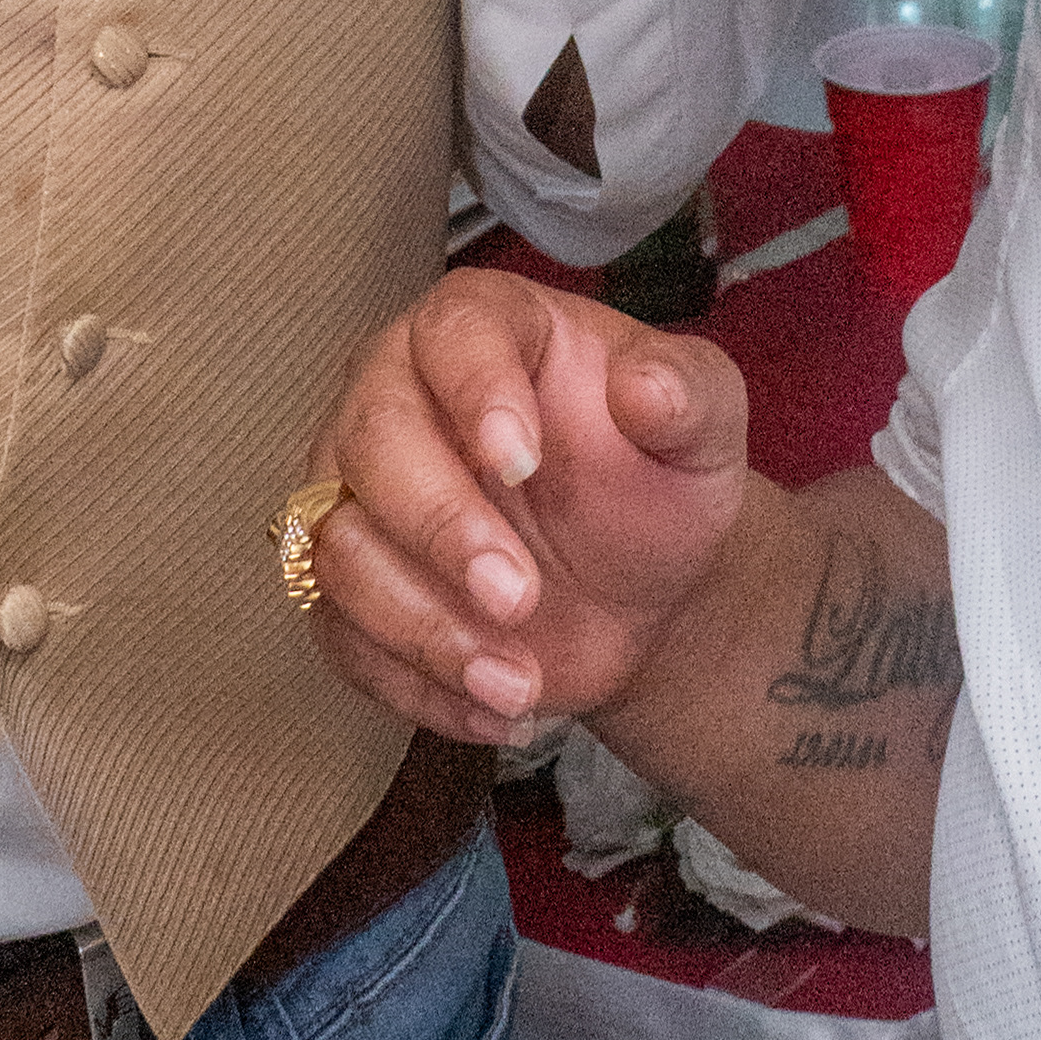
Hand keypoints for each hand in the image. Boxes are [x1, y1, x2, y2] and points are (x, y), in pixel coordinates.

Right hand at [303, 269, 750, 738]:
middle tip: (520, 598)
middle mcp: (396, 394)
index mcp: (483, 329)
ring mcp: (358, 494)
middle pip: (370, 438)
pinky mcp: (346, 588)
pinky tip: (496, 710)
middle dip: (439, 527)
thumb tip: (647, 386)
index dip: (476, 394)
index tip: (524, 463)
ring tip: (521, 680)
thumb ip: (689, 395)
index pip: (452, 334)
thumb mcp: (703, 432)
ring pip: (337, 547)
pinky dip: (415, 686)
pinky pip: (341, 636)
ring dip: (423, 626)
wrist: (637, 590)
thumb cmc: (655, 483)